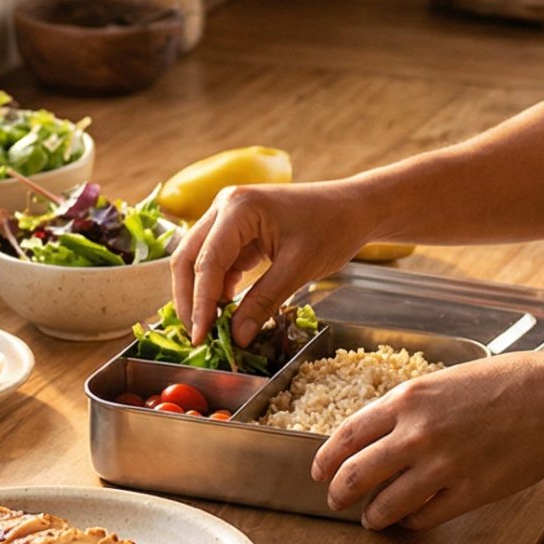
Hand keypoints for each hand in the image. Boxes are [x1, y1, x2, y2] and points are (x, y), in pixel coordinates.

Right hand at [171, 180, 375, 344]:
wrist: (355, 208)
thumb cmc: (332, 228)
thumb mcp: (298, 268)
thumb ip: (263, 302)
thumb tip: (236, 337)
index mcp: (238, 208)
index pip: (207, 262)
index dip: (200, 303)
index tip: (200, 336)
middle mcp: (225, 206)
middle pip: (188, 257)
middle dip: (190, 299)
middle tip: (198, 336)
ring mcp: (228, 217)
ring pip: (198, 261)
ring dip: (201, 294)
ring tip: (211, 328)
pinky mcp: (237, 230)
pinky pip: (217, 262)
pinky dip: (218, 288)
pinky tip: (226, 311)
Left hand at [313, 355, 543, 530]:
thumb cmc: (508, 383)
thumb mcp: (447, 381)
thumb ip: (412, 408)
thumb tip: (383, 433)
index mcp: (409, 400)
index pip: (347, 435)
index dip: (326, 459)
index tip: (319, 471)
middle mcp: (418, 434)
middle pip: (356, 475)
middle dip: (339, 493)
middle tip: (336, 501)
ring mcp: (443, 467)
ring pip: (386, 505)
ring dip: (373, 516)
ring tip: (372, 519)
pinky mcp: (470, 493)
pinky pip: (424, 518)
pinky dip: (411, 522)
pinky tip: (412, 519)